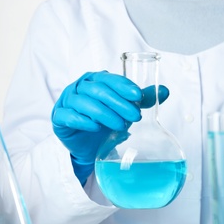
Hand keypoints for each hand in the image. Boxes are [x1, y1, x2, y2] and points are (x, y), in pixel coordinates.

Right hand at [52, 71, 168, 183]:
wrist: (88, 144)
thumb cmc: (105, 120)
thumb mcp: (124, 108)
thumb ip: (141, 99)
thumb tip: (164, 91)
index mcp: (95, 80)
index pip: (109, 78)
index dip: (123, 85)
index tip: (138, 95)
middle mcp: (80, 87)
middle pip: (98, 90)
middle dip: (118, 102)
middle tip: (135, 116)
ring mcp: (67, 101)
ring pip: (84, 102)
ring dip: (104, 113)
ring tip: (120, 125)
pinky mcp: (59, 117)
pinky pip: (68, 116)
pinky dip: (82, 121)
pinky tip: (95, 127)